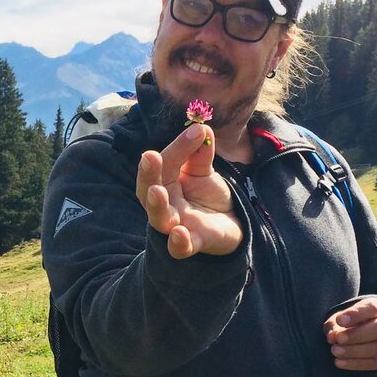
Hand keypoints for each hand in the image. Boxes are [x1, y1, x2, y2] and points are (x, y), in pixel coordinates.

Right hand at [135, 123, 241, 258]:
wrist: (229, 223)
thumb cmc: (207, 195)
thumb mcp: (204, 171)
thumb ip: (200, 153)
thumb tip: (201, 127)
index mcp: (164, 183)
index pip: (165, 164)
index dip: (178, 147)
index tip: (196, 132)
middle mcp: (164, 204)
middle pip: (148, 191)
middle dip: (148, 174)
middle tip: (150, 157)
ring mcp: (176, 225)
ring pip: (159, 218)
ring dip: (156, 205)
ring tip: (157, 191)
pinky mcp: (193, 243)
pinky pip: (180, 248)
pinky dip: (178, 243)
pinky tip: (179, 234)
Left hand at [325, 298, 376, 370]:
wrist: (369, 331)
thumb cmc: (352, 321)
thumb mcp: (342, 317)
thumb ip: (334, 324)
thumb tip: (332, 337)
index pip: (373, 308)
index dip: (356, 314)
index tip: (339, 320)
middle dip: (357, 335)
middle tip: (338, 339)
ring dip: (354, 351)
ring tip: (335, 351)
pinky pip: (374, 363)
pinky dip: (355, 364)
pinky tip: (339, 362)